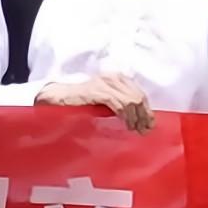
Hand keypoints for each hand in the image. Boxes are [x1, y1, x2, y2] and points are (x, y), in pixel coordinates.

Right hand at [35, 72, 153, 130]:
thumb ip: (120, 104)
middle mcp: (113, 77)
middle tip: (144, 131)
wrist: (57, 98)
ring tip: (135, 130)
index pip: (140, 93)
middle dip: (144, 116)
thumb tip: (140, 119)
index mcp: (117, 78)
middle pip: (138, 96)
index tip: (149, 126)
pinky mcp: (97, 90)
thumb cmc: (81, 102)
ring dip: (136, 118)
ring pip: (131, 100)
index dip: (147, 111)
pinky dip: (125, 116)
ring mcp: (105, 83)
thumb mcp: (105, 101)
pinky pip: (119, 104)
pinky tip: (126, 125)